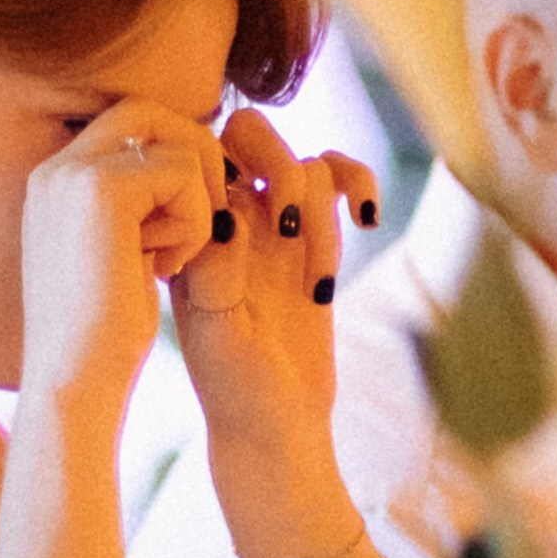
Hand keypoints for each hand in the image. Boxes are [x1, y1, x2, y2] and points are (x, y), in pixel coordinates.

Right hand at [16, 104, 223, 416]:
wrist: (75, 384)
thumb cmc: (104, 339)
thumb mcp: (123, 256)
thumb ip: (142, 207)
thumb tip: (194, 165)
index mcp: (55, 182)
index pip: (129, 122)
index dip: (176, 156)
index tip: (194, 213)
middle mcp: (56, 167)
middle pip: (150, 112)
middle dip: (195, 157)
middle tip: (208, 220)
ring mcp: (72, 172)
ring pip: (174, 143)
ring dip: (197, 200)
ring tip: (174, 259)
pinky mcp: (101, 188)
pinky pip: (182, 173)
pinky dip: (194, 221)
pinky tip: (166, 269)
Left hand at [169, 107, 379, 465]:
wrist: (275, 424)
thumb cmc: (235, 389)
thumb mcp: (217, 340)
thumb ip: (215, 277)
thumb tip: (231, 216)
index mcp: (188, 230)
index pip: (202, 155)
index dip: (230, 184)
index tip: (242, 246)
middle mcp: (227, 216)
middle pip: (250, 133)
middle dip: (281, 167)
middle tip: (290, 225)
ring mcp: (274, 224)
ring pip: (305, 160)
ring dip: (323, 215)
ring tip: (319, 280)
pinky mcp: (316, 236)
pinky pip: (339, 178)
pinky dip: (359, 184)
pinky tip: (368, 219)